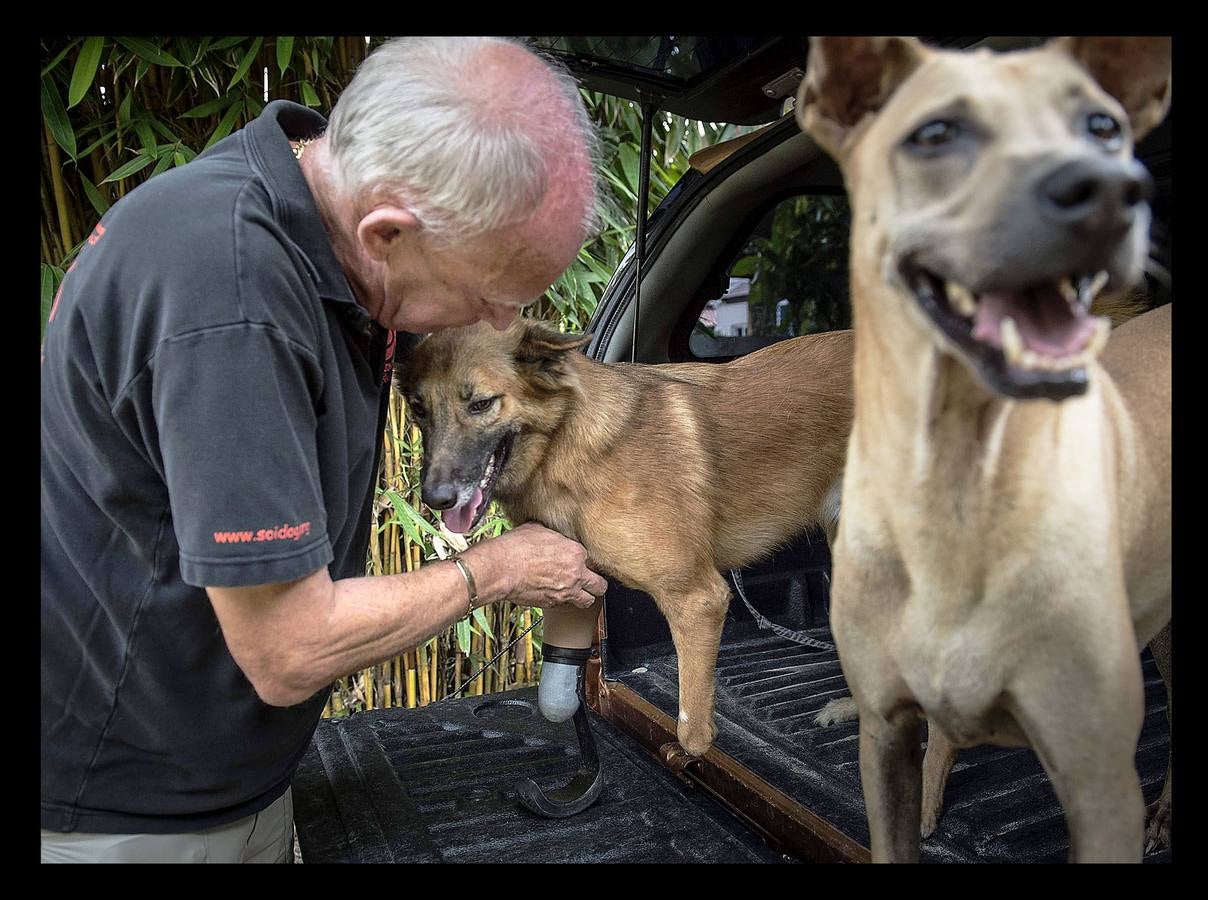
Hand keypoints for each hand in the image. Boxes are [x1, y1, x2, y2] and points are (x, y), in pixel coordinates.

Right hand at [464, 522, 606, 608]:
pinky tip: (556, 594)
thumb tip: (551, 533)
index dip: (586, 561)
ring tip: (579, 592)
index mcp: (575, 553)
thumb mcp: (538, 529)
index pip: (593, 560)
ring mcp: (565, 592)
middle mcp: (576, 574)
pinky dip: (564, 602)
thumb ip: (553, 535)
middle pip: (600, 585)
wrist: (500, 569)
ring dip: (585, 596)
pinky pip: (566, 606)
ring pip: (588, 601)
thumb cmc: (515, 548)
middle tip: (590, 581)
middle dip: (597, 583)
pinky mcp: (552, 604)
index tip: (581, 561)